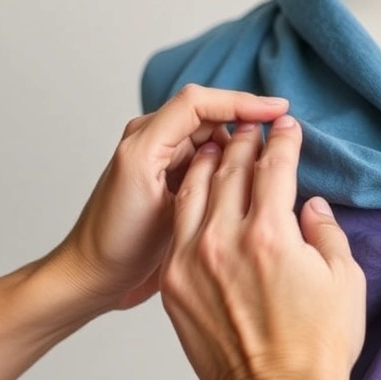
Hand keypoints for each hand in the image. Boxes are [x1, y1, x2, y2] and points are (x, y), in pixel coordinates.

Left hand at [49, 85, 288, 311]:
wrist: (93, 277)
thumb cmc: (118, 247)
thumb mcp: (164, 207)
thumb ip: (199, 171)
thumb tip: (245, 146)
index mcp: (145, 141)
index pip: (200, 102)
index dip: (243, 102)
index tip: (280, 112)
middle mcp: (151, 142)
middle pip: (211, 115)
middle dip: (249, 121)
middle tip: (287, 139)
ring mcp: (161, 160)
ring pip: (213, 137)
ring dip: (243, 145)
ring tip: (276, 161)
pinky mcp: (170, 180)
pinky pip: (208, 159)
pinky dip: (232, 163)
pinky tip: (254, 179)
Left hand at [160, 115, 365, 379]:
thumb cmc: (319, 346)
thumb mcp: (344, 280)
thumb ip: (326, 232)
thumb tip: (310, 206)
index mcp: (271, 234)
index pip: (274, 167)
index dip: (283, 141)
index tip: (287, 128)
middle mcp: (225, 240)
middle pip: (231, 169)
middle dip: (246, 141)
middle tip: (256, 129)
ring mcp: (192, 262)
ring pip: (195, 190)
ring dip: (210, 161)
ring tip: (222, 147)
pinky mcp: (175, 285)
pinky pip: (178, 227)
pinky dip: (188, 200)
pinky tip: (198, 192)